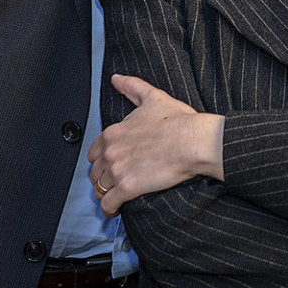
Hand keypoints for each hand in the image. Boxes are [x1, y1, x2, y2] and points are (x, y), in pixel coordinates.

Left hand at [86, 73, 224, 215]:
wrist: (193, 141)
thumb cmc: (178, 121)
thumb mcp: (153, 97)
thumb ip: (132, 87)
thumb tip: (116, 78)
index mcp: (113, 132)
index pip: (94, 151)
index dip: (101, 159)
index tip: (110, 163)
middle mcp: (111, 151)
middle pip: (95, 171)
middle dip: (102, 177)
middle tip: (113, 181)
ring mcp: (117, 170)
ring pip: (99, 188)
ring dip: (105, 193)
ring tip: (114, 197)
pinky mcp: (127, 188)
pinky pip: (108, 204)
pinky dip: (109, 209)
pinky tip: (114, 210)